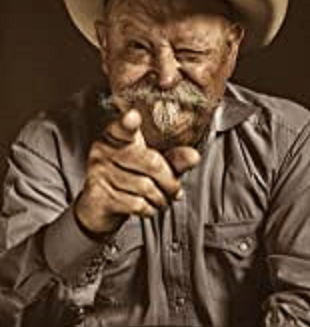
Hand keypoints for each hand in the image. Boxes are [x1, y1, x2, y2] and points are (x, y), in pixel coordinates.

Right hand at [75, 109, 199, 234]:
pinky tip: (148, 207)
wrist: (99, 208)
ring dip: (161, 199)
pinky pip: (136, 204)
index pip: (123, 128)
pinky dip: (150, 209)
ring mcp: (101, 174)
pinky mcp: (101, 196)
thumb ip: (172, 159)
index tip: (133, 117)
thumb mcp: (150, 166)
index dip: (128, 123)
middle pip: (151, 162)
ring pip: (146, 187)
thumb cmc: (127, 180)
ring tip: (161, 199)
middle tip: (174, 189)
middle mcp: (105, 151)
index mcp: (117, 136)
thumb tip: (193, 156)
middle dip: (170, 181)